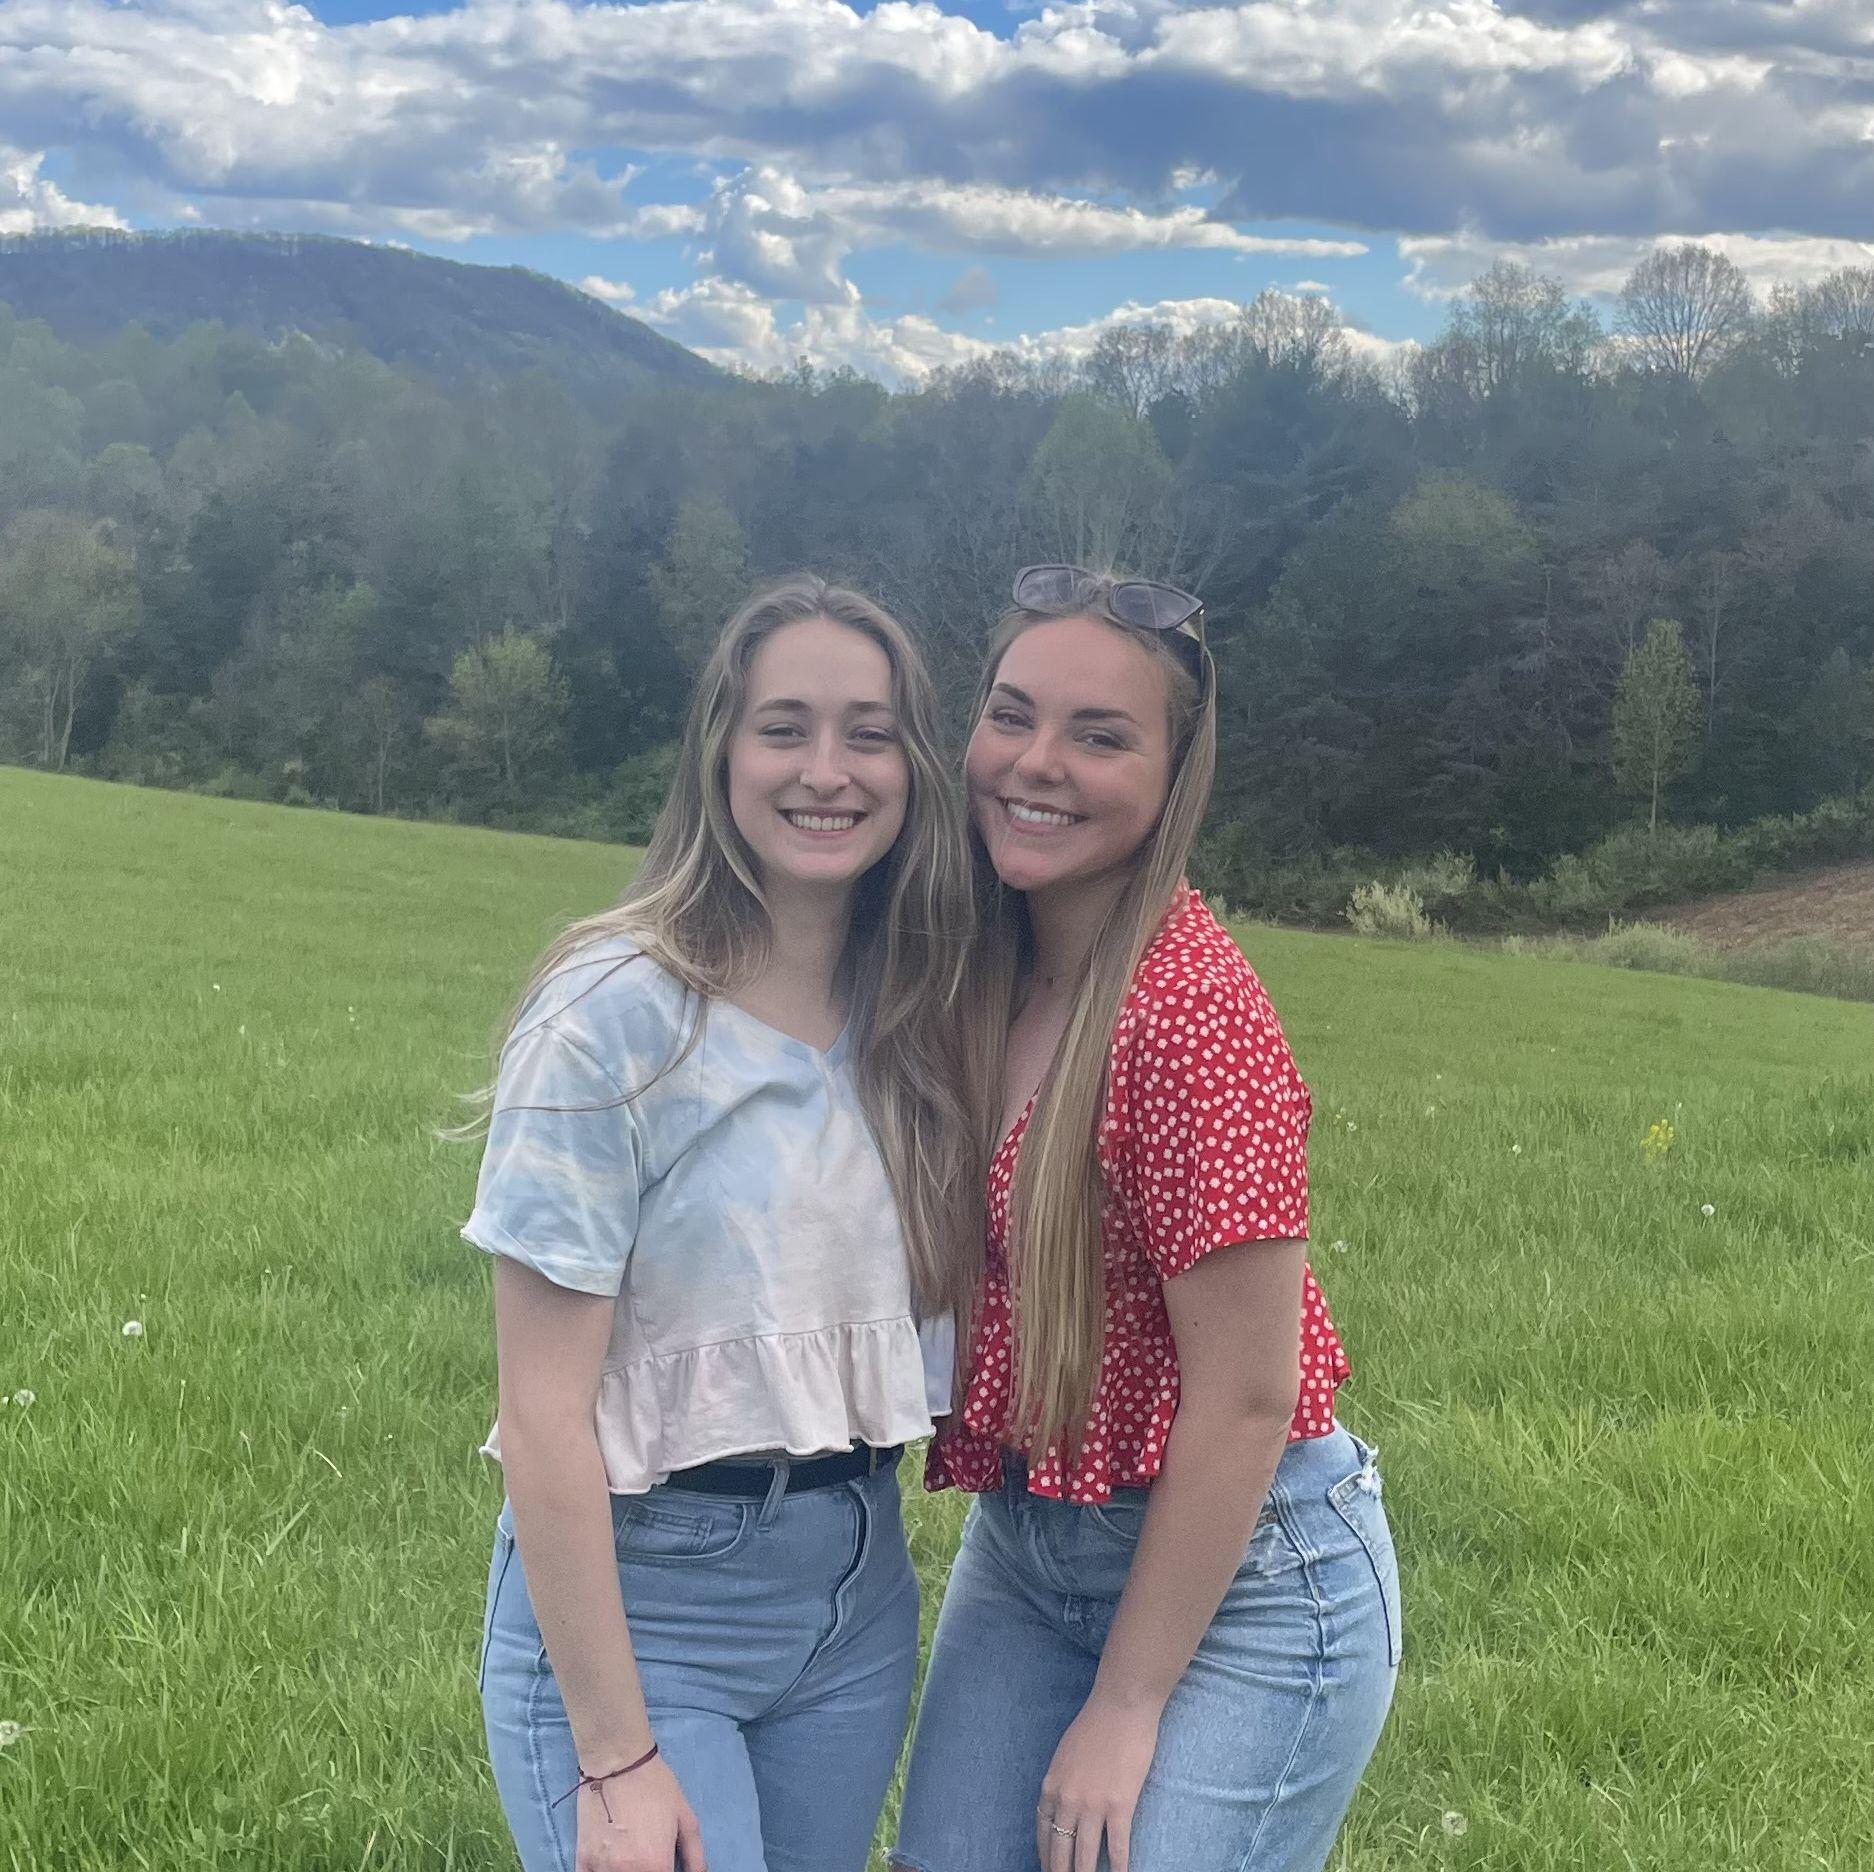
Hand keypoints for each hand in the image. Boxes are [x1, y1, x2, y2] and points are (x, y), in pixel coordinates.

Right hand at [575, 1754, 705, 1871]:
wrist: (617, 1761)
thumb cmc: (655, 1785)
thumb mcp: (685, 1817)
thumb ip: (694, 1856)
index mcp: (655, 1865)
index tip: (663, 1866)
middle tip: (646, 1855)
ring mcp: (601, 1868)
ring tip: (629, 1854)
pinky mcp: (582, 1860)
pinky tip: (609, 1862)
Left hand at [1036, 1696, 1159, 1871]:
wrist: (1121, 1706)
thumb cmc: (1095, 1724)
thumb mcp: (1065, 1754)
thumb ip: (1062, 1781)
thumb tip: (1063, 1804)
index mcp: (1052, 1786)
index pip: (1044, 1831)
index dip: (1045, 1854)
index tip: (1049, 1868)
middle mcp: (1067, 1800)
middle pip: (1061, 1849)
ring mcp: (1092, 1805)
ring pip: (1086, 1855)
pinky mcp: (1119, 1806)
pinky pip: (1117, 1847)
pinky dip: (1119, 1868)